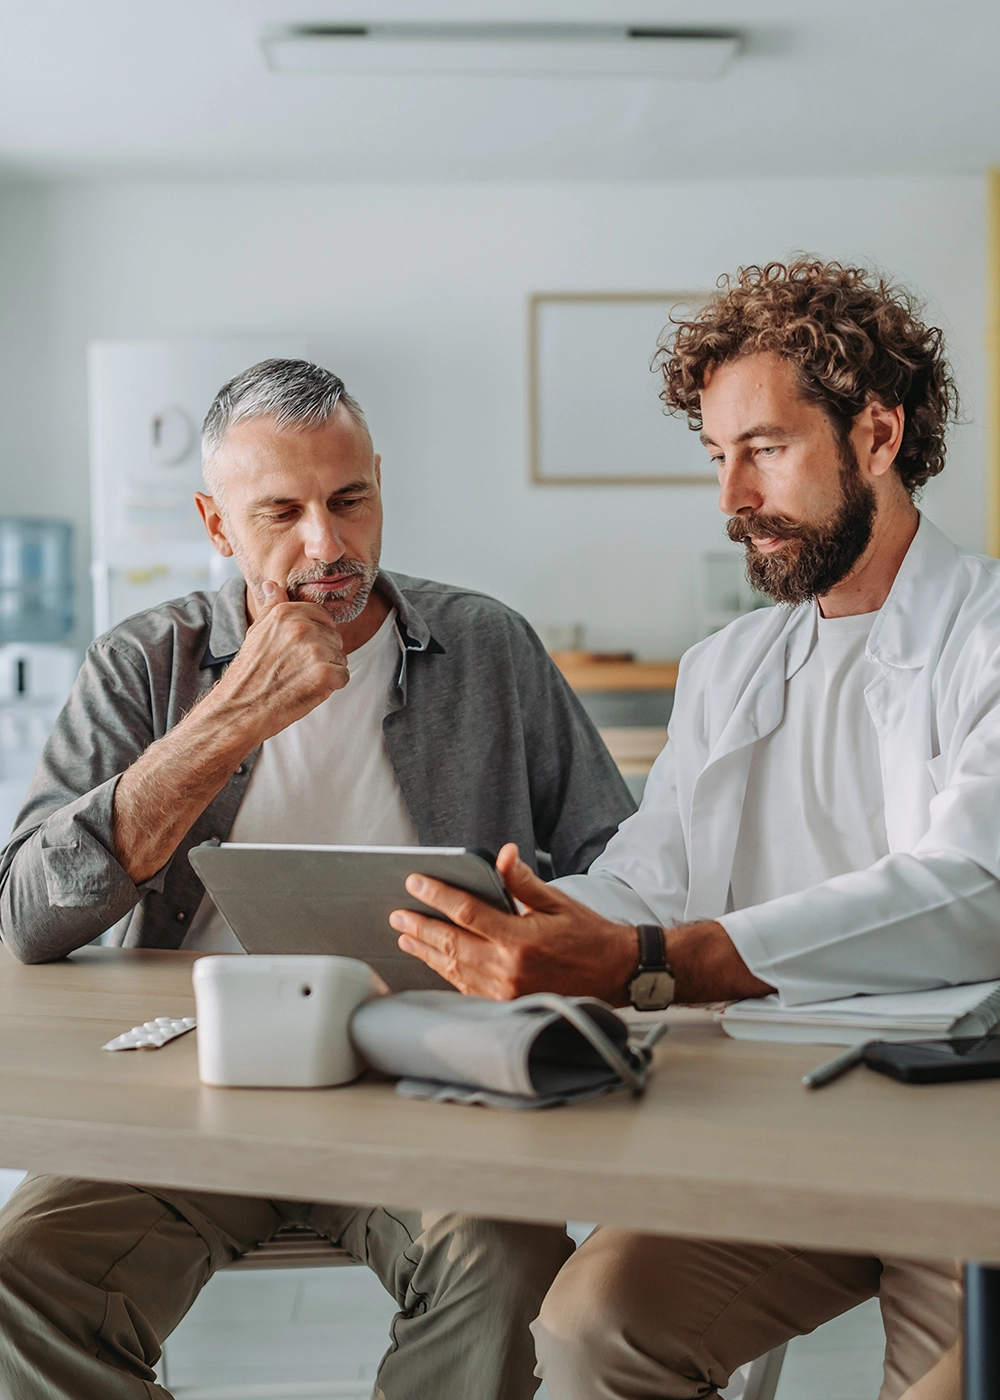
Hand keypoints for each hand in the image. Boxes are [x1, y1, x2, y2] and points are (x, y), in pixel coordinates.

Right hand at [207, 581, 348, 745]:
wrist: (240, 708)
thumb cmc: (249, 674)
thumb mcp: (256, 633)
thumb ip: (271, 608)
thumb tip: (272, 585)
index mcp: (286, 613)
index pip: (323, 617)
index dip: (316, 636)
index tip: (299, 652)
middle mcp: (302, 627)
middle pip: (335, 637)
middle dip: (323, 654)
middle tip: (296, 669)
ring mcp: (315, 650)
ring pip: (340, 657)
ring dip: (327, 671)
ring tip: (300, 679)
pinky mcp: (324, 674)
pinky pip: (343, 676)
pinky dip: (331, 686)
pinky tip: (308, 689)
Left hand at [390, 843, 637, 1002]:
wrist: (615, 975)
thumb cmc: (588, 936)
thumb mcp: (558, 902)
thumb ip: (523, 881)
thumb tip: (502, 854)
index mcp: (520, 940)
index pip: (467, 913)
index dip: (438, 896)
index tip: (415, 883)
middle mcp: (508, 969)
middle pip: (451, 944)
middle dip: (420, 926)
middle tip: (397, 913)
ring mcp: (504, 992)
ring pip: (454, 969)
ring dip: (426, 951)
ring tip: (405, 936)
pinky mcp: (505, 1005)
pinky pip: (466, 987)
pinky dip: (446, 972)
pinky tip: (433, 960)